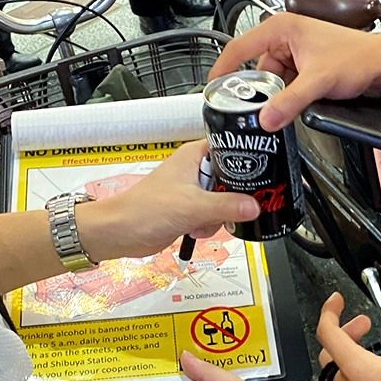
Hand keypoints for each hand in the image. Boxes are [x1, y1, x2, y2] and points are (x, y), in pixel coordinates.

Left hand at [77, 139, 258, 260]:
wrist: (120, 233)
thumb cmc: (143, 209)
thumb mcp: (193, 206)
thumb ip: (227, 206)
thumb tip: (254, 206)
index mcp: (193, 156)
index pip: (230, 147)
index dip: (246, 159)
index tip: (259, 173)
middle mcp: (193, 170)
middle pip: (231, 179)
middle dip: (232, 198)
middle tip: (232, 206)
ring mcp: (191, 190)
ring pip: (223, 200)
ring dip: (218, 216)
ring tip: (203, 221)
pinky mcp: (188, 209)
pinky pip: (211, 215)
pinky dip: (208, 225)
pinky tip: (195, 229)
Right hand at [211, 12, 380, 129]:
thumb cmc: (356, 57)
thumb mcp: (317, 81)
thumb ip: (289, 102)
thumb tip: (265, 118)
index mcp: (281, 28)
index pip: (239, 47)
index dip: (222, 69)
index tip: (212, 88)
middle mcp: (285, 37)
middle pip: (256, 70)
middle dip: (261, 91)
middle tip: (262, 110)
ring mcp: (294, 52)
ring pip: (272, 80)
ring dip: (278, 95)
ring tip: (294, 102)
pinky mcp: (303, 65)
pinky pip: (285, 84)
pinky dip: (289, 95)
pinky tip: (299, 101)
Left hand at [316, 284, 380, 380]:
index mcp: (356, 369)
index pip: (327, 333)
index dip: (329, 311)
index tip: (336, 300)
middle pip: (329, 353)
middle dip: (344, 332)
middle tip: (363, 323)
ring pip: (336, 373)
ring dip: (349, 353)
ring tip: (371, 346)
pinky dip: (356, 372)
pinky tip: (380, 372)